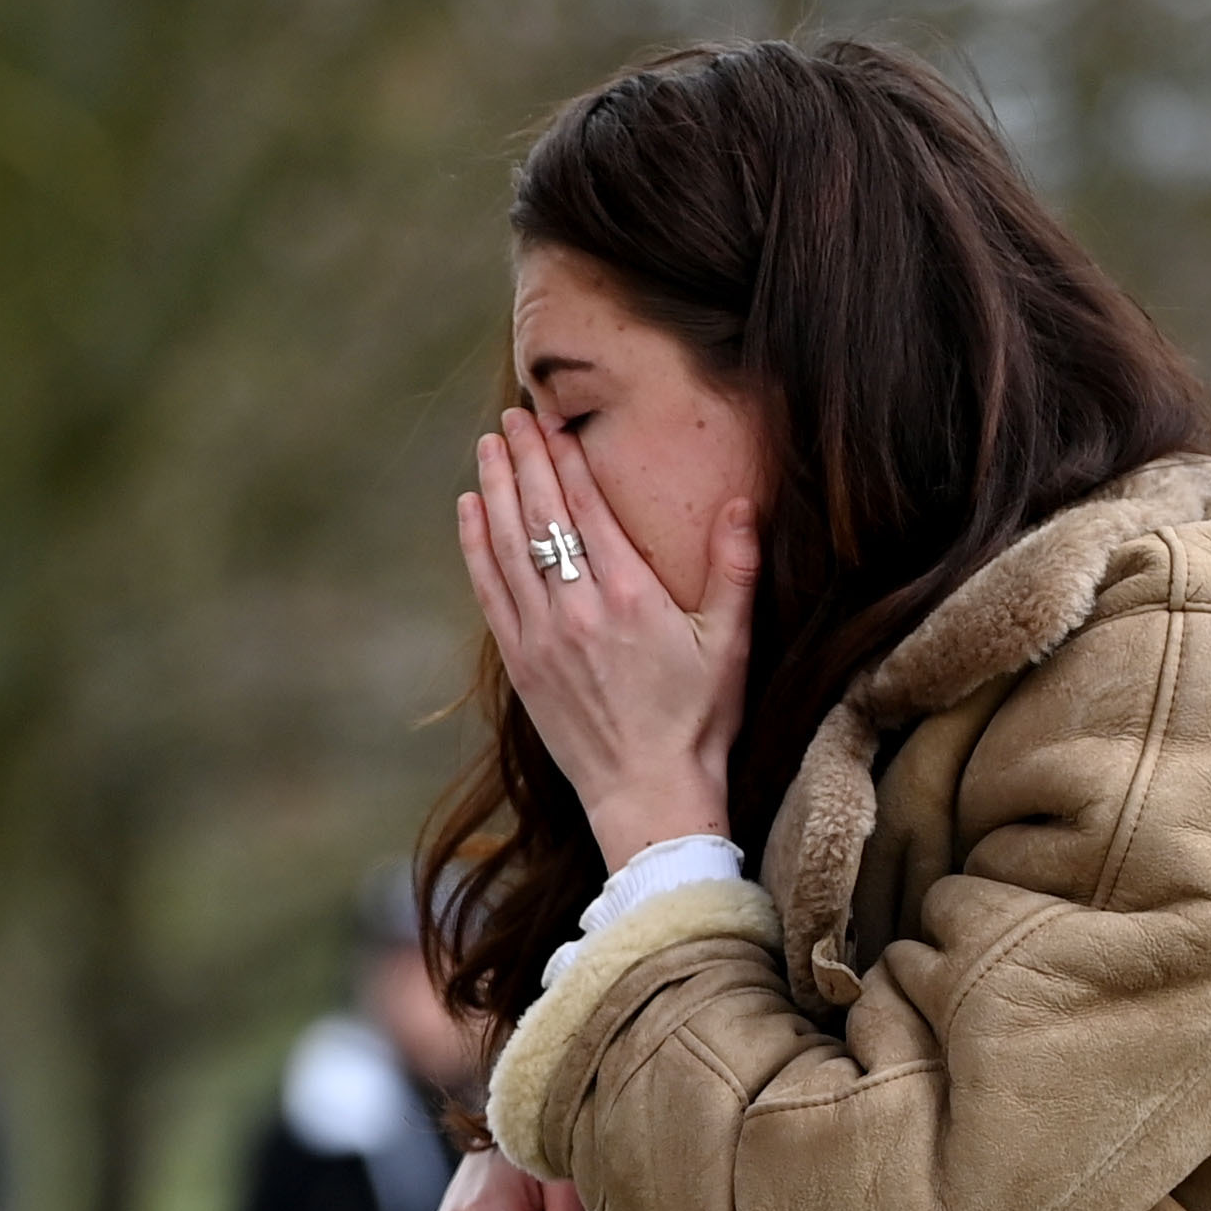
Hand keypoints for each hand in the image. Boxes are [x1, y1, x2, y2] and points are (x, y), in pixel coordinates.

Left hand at [460, 409, 755, 861]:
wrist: (649, 794)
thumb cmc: (698, 721)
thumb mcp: (730, 643)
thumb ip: (734, 568)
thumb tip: (741, 502)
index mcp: (629, 596)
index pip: (586, 509)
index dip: (566, 459)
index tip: (552, 419)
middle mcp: (576, 610)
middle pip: (540, 517)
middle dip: (524, 460)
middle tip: (511, 417)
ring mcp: (540, 637)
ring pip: (506, 547)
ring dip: (495, 491)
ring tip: (487, 447)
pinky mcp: (521, 665)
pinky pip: (489, 591)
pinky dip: (475, 547)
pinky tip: (469, 511)